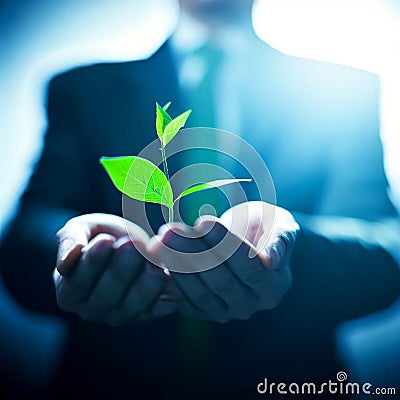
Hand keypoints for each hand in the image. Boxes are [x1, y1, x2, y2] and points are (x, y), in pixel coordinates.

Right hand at [54, 214, 180, 324]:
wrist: (128, 243)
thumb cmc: (98, 236)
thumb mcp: (80, 230)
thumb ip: (69, 242)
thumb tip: (65, 262)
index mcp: (69, 292)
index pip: (78, 282)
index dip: (92, 262)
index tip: (106, 240)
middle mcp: (93, 310)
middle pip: (107, 295)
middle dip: (121, 270)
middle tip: (134, 245)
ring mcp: (121, 314)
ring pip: (133, 304)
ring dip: (145, 283)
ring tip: (155, 261)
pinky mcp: (148, 313)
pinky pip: (157, 308)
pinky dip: (164, 296)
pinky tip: (171, 280)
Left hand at [153, 201, 298, 322]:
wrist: (248, 242)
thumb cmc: (264, 229)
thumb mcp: (280, 227)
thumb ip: (280, 241)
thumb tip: (270, 259)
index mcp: (272, 287)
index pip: (249, 267)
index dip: (225, 244)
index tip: (203, 220)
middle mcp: (249, 305)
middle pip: (220, 280)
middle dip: (193, 253)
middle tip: (171, 230)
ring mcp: (224, 311)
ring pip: (198, 290)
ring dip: (176, 264)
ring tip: (159, 239)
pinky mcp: (201, 310)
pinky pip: (183, 297)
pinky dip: (169, 277)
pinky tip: (155, 257)